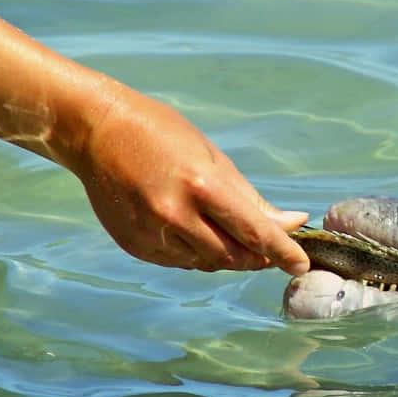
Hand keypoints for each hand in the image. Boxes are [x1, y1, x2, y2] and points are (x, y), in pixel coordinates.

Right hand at [66, 86, 310, 273]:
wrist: (96, 132)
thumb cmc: (162, 135)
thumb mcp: (212, 158)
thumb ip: (250, 199)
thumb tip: (291, 223)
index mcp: (200, 185)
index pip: (254, 232)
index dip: (283, 252)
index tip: (301, 264)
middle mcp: (174, 215)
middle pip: (233, 257)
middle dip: (257, 257)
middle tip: (270, 249)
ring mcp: (151, 233)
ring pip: (207, 263)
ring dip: (227, 255)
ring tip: (226, 231)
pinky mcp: (135, 245)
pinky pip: (179, 261)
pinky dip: (195, 252)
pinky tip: (192, 230)